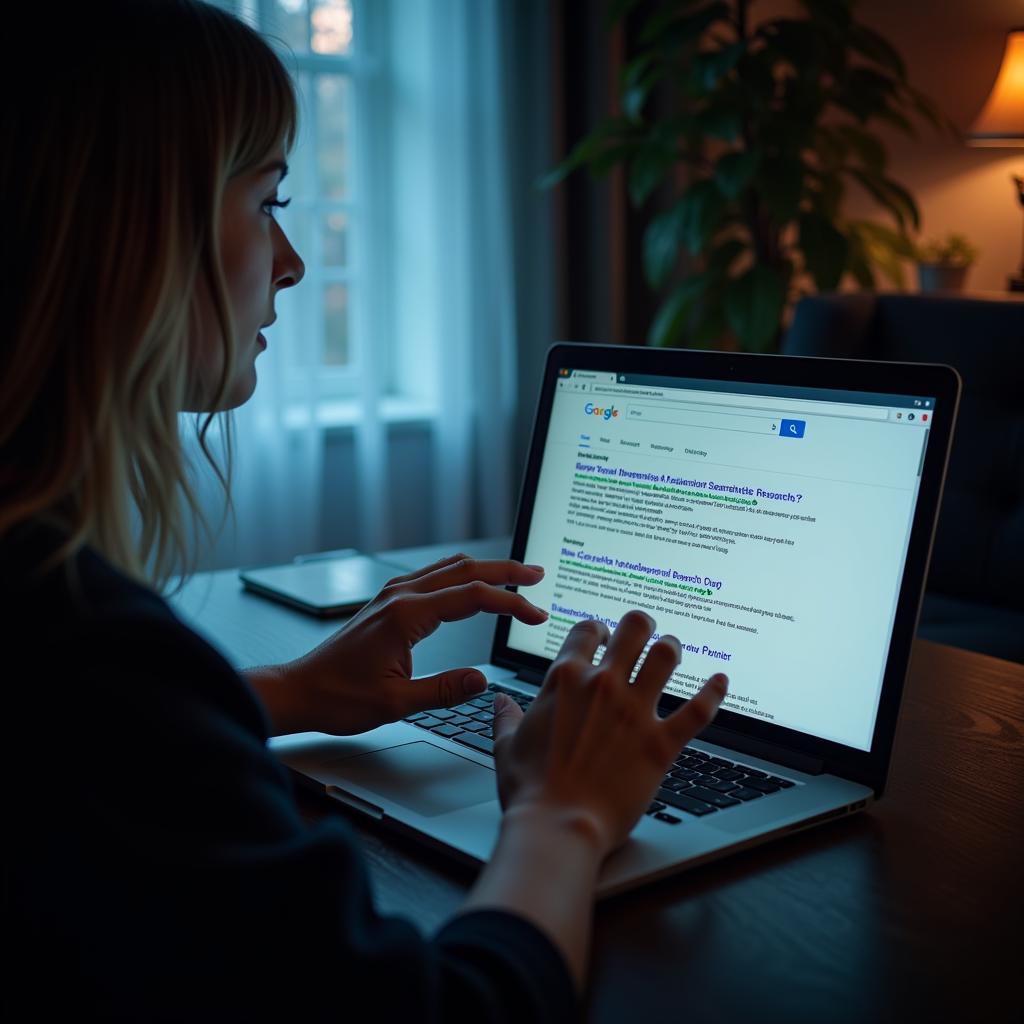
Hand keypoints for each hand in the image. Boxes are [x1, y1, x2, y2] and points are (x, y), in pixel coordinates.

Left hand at [250, 553, 547, 735]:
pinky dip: (462, 575)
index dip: (511, 604)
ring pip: (449, 568)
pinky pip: (433, 576)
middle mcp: (400, 596)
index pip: (473, 598)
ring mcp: (392, 595)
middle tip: (538, 576)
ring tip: (516, 575)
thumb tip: (482, 682)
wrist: (299, 690)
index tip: (536, 615)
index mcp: (406, 616)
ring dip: (486, 569)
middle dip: (506, 571)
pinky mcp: (388, 602)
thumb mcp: (395, 704)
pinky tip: (472, 582)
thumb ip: (442, 691)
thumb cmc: (338, 697)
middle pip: (465, 570)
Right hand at [491, 610, 727, 858]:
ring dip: (672, 648)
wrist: (558, 826)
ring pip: (666, 656)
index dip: (597, 629)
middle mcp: (603, 686)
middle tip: (644, 631)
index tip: (602, 636)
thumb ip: (506, 717)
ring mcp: (634, 712)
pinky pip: (698, 710)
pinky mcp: (661, 743)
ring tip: (672, 649)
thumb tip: (499, 702)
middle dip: (641, 625)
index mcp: (565, 681)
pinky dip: (714, 692)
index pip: (587, 630)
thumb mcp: (506, 746)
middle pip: (634, 629)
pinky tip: (722, 681)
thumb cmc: (531, 790)